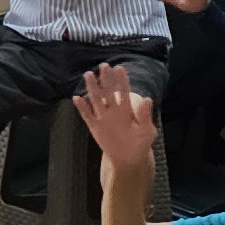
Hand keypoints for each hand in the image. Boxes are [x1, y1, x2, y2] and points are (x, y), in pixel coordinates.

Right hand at [76, 61, 158, 182]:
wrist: (128, 158)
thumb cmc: (140, 142)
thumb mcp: (146, 130)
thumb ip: (145, 115)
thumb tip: (148, 99)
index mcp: (127, 109)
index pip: (124, 91)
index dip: (122, 80)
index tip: (120, 68)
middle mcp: (114, 110)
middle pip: (108, 92)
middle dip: (106, 79)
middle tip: (104, 65)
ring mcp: (103, 117)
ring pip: (96, 99)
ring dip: (92, 88)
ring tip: (88, 74)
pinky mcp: (95, 126)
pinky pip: (87, 115)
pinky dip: (82, 107)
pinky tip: (77, 97)